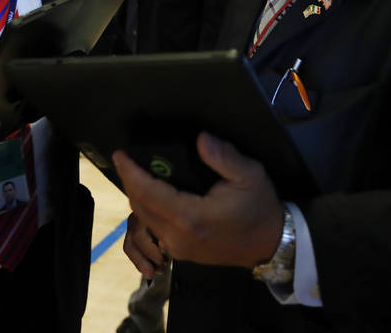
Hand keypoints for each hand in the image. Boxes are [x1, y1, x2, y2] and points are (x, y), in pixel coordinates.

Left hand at [113, 132, 284, 269]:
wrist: (270, 245)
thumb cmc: (259, 208)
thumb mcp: (249, 175)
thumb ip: (223, 156)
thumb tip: (201, 138)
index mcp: (191, 217)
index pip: (148, 192)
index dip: (131, 172)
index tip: (120, 153)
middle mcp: (177, 236)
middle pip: (140, 205)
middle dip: (130, 180)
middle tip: (127, 158)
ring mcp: (177, 248)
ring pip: (143, 219)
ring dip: (136, 195)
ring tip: (136, 172)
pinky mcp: (180, 252)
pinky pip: (152, 229)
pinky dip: (146, 210)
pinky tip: (150, 194)